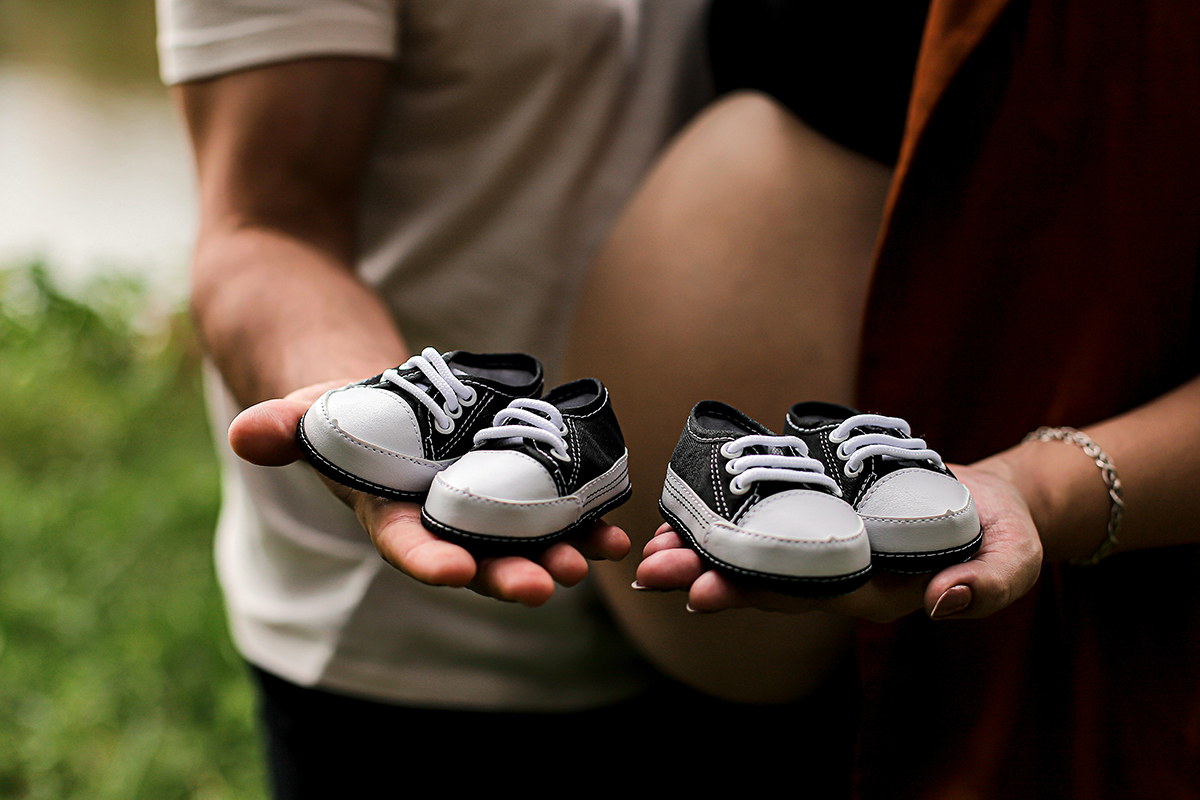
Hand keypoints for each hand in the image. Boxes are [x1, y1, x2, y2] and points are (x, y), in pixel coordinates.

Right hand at [227, 382, 630, 606]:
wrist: (384, 406)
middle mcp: (440, 525)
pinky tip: (615, 533)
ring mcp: (481, 511)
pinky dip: (583, 523)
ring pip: (523, 541)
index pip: (405, 545)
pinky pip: (554, 510)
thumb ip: (281, 429)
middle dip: (508, 573)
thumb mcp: (308, 417)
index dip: (426, 557)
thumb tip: (245, 433)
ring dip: (559, 554)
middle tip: (545, 586)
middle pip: (476, 556)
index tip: (452, 569)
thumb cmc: (341, 417)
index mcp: (388, 517)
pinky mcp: (515, 489)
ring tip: (593, 561)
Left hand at [635, 462, 1042, 621]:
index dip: (755, 596)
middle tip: (650, 573)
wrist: (991, 501)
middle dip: (708, 577)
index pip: (808, 597)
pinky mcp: (823, 508)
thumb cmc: (1003, 535)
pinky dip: (729, 514)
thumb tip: (945, 603)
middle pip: (767, 581)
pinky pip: (770, 514)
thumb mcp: (1014, 560)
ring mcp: (829, 543)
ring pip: (760, 552)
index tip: (702, 596)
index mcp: (878, 592)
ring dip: (706, 550)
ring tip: (651, 548)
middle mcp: (842, 575)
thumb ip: (987, 584)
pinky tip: (686, 513)